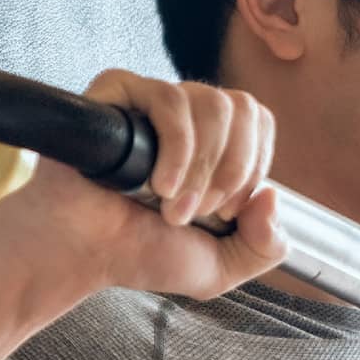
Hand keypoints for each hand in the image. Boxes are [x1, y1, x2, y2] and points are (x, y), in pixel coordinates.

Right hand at [0, 72, 288, 300]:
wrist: (86, 253)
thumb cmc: (142, 253)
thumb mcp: (222, 266)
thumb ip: (266, 247)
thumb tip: (274, 198)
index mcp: (215, 143)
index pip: (259, 121)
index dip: (253, 166)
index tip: (228, 211)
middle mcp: (188, 117)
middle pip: (243, 107)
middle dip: (232, 170)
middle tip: (202, 212)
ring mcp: (154, 101)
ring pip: (212, 103)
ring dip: (201, 168)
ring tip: (171, 206)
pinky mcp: (119, 93)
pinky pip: (168, 99)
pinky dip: (176, 149)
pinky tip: (156, 185)